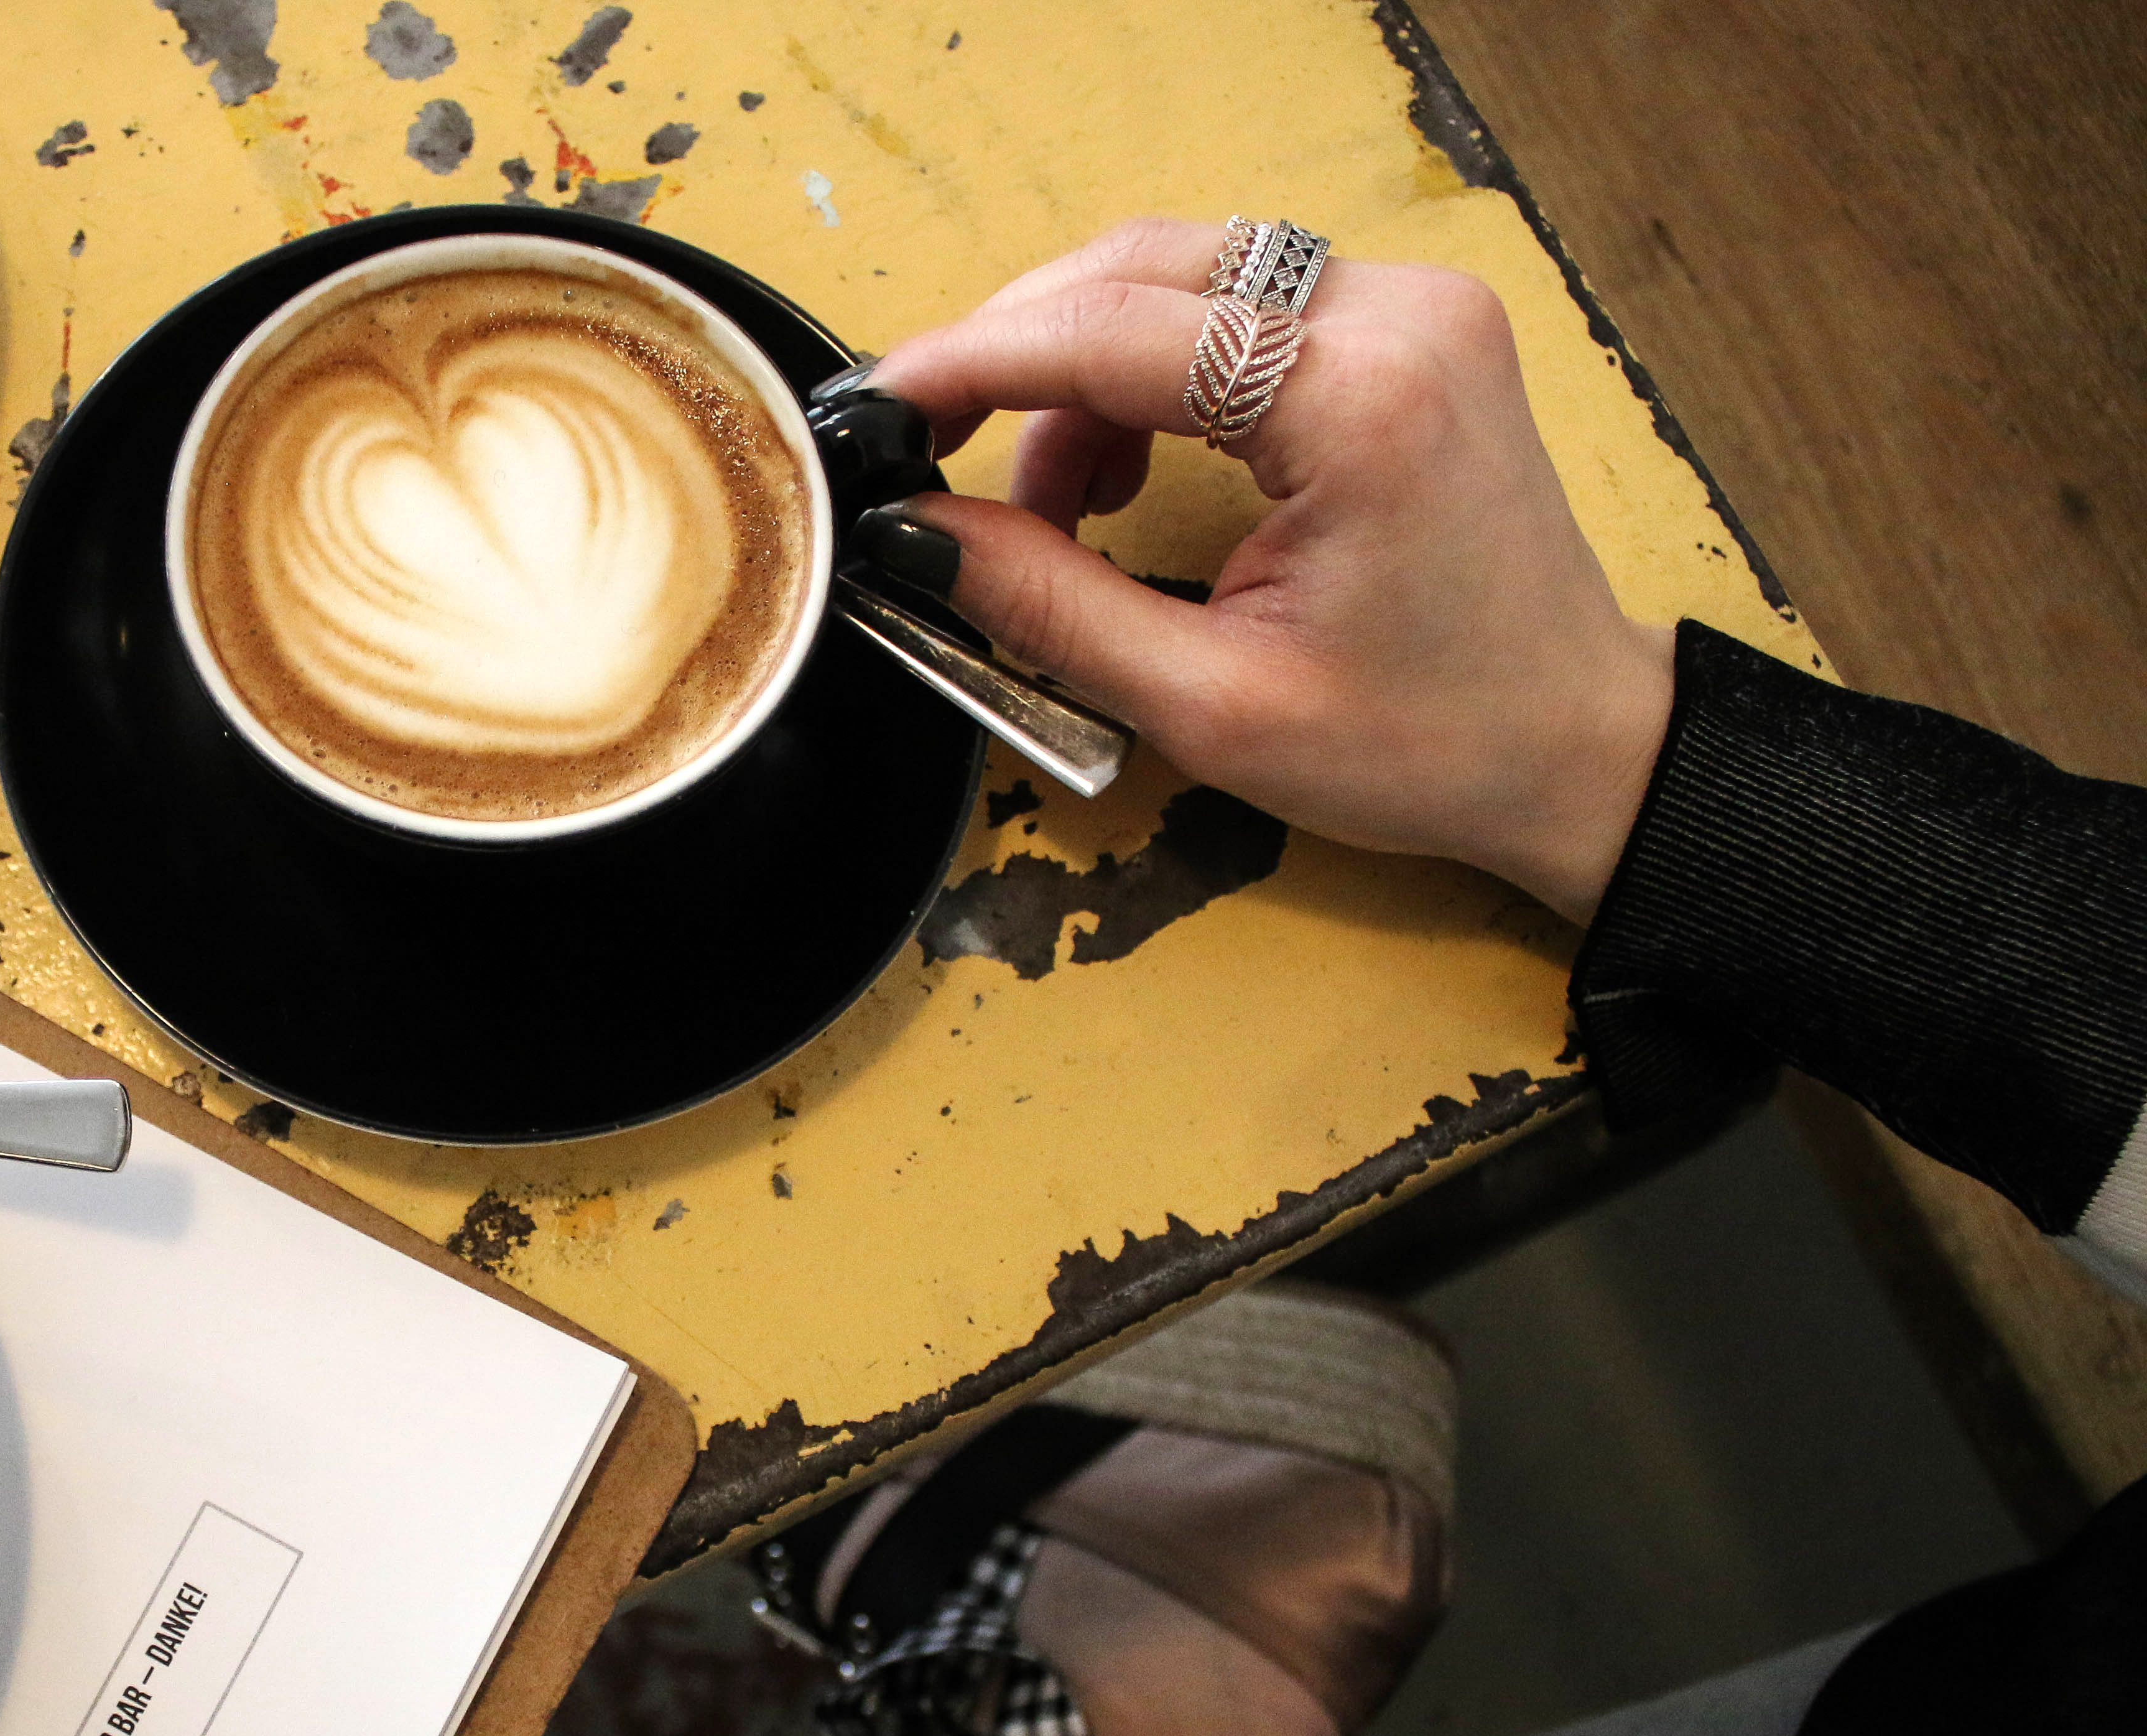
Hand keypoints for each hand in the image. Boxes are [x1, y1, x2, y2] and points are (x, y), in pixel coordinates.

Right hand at [861, 218, 1675, 924]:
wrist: (1574, 747)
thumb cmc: (1429, 742)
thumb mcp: (1210, 706)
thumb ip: (1050, 608)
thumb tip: (917, 537)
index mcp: (1367, 401)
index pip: (1121, 331)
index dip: (977, 362)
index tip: (878, 404)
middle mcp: (1400, 316)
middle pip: (1145, 269)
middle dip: (1018, 356)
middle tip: (929, 450)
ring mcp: (1412, 307)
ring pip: (1180, 277)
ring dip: (1080, 375)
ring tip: (1049, 512)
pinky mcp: (1405, 327)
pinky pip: (1233, 307)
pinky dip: (1146, 377)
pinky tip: (1121, 476)